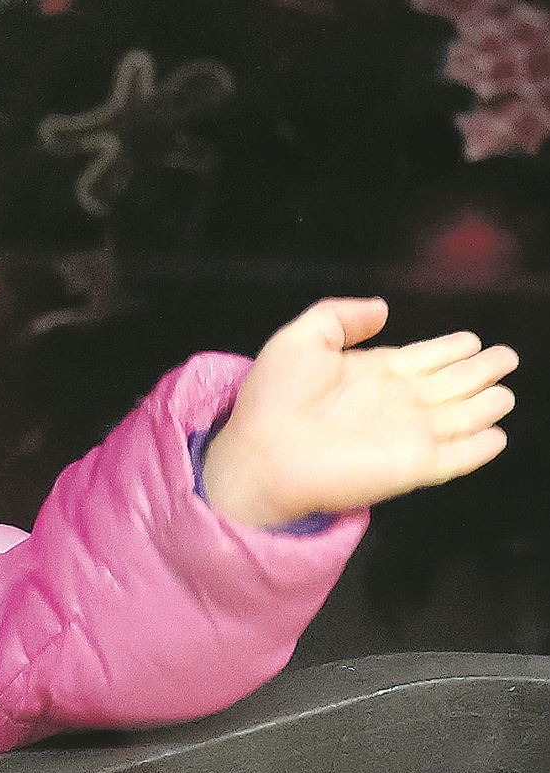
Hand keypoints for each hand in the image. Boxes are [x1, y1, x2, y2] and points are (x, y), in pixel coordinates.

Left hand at [201, 297, 517, 528]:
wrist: (265, 453)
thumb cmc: (275, 397)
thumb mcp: (300, 339)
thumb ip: (340, 316)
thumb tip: (381, 306)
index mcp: (370, 373)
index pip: (421, 358)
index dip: (447, 349)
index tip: (471, 339)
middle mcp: (395, 403)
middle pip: (448, 384)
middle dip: (478, 371)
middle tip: (507, 357)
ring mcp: (407, 436)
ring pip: (459, 416)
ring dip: (484, 405)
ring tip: (506, 393)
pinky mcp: (415, 466)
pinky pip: (456, 456)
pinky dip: (478, 447)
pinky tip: (497, 437)